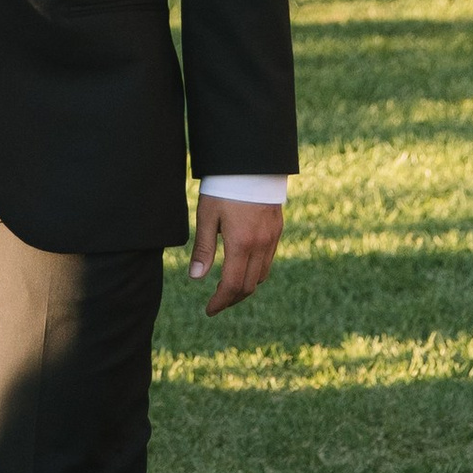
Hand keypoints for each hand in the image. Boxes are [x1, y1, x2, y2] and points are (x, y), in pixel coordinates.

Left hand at [189, 195, 282, 312]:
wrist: (251, 163)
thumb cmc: (224, 187)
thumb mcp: (207, 216)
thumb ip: (203, 248)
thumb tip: (195, 278)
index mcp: (241, 244)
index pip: (232, 285)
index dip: (220, 302)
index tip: (209, 310)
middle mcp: (261, 245)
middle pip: (248, 286)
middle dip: (231, 299)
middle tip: (216, 303)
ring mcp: (272, 238)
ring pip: (261, 276)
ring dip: (244, 287)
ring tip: (227, 288)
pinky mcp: (277, 230)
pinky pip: (268, 261)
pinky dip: (255, 272)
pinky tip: (242, 267)